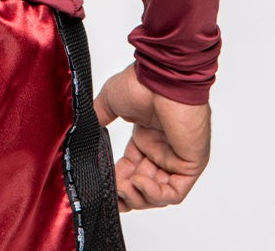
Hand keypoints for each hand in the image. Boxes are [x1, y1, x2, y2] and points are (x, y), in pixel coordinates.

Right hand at [93, 62, 210, 211]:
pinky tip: (139, 181)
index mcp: (146, 137)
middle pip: (145, 187)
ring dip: (139, 197)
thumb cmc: (141, 83)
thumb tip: (84, 130)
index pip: (132, 169)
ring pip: (159, 194)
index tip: (105, 188)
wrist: (161, 78)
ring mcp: (177, 158)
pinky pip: (175, 192)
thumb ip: (99, 117)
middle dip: (127, 194)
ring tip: (124, 187)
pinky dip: (155, 194)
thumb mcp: (110, 101)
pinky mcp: (190, 165)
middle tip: (113, 192)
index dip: (118, 181)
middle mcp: (162, 149)